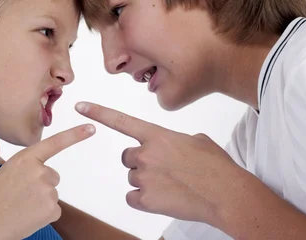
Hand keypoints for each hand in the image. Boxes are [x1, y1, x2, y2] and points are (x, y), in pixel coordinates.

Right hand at [0, 124, 95, 239]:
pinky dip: (42, 215)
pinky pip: (54, 210)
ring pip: (52, 194)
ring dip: (40, 201)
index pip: (55, 143)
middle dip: (40, 185)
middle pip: (52, 176)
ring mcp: (47, 190)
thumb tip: (40, 170)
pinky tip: (26, 217)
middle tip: (19, 196)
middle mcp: (38, 170)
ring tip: (19, 207)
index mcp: (25, 158)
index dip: (75, 135)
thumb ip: (23, 166)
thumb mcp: (2, 172)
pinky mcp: (51, 209)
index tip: (92, 128)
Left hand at [75, 102, 245, 226]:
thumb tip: (168, 149)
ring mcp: (143, 177)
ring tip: (172, 184)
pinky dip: (143, 200)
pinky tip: (164, 197)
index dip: (98, 112)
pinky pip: (132, 198)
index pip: (120, 120)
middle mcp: (145, 153)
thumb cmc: (216, 166)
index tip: (79, 106)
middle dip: (140, 162)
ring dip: (146, 181)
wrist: (226, 194)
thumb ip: (172, 140)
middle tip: (164, 169)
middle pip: (127, 156)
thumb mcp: (195, 141)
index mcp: (157, 135)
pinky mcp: (145, 200)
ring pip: (132, 177)